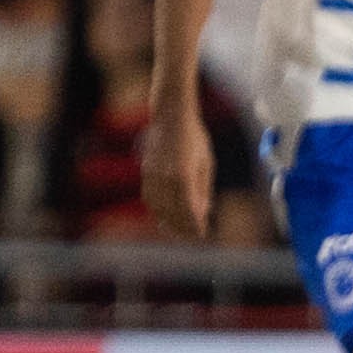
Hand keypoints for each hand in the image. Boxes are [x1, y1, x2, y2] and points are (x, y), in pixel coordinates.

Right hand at [139, 101, 214, 238]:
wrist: (171, 116)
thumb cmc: (194, 138)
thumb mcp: (206, 162)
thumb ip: (203, 189)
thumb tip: (204, 212)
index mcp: (184, 175)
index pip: (189, 209)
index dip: (195, 225)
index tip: (203, 234)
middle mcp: (166, 177)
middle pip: (173, 212)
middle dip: (183, 227)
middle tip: (193, 235)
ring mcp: (153, 175)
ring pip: (158, 208)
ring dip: (168, 221)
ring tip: (178, 230)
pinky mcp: (146, 172)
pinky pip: (149, 198)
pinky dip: (157, 210)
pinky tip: (164, 215)